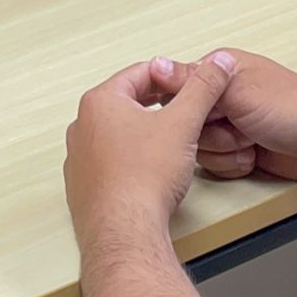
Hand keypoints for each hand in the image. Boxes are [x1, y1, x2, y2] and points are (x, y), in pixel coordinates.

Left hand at [64, 53, 236, 247]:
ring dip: (142, 132)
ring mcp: (78, 157)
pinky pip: (108, 161)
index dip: (171, 78)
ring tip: (167, 143)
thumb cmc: (144, 180)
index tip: (188, 86)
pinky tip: (147, 172)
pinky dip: (129, 160)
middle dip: (157, 104)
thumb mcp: (184, 122)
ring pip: (116, 132)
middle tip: (182, 112)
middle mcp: (82, 126)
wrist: (125, 232)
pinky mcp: (82, 185)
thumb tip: (217, 64)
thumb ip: (203, 88)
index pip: (140, 73)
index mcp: (100, 101)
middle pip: (126, 102)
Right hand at [150, 49, 296, 182]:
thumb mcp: (238, 92)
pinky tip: (254, 157)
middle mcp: (222, 97)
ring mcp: (231, 124)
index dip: (182, 109)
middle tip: (237, 126)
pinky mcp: (239, 149)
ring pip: (199, 149)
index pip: (176, 90)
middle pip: (185, 125)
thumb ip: (193, 82)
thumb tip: (153, 64)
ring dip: (225, 151)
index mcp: (218, 72)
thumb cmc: (293, 107)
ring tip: (251, 142)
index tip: (194, 117)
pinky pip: (216, 165)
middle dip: (210, 135)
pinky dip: (234, 165)